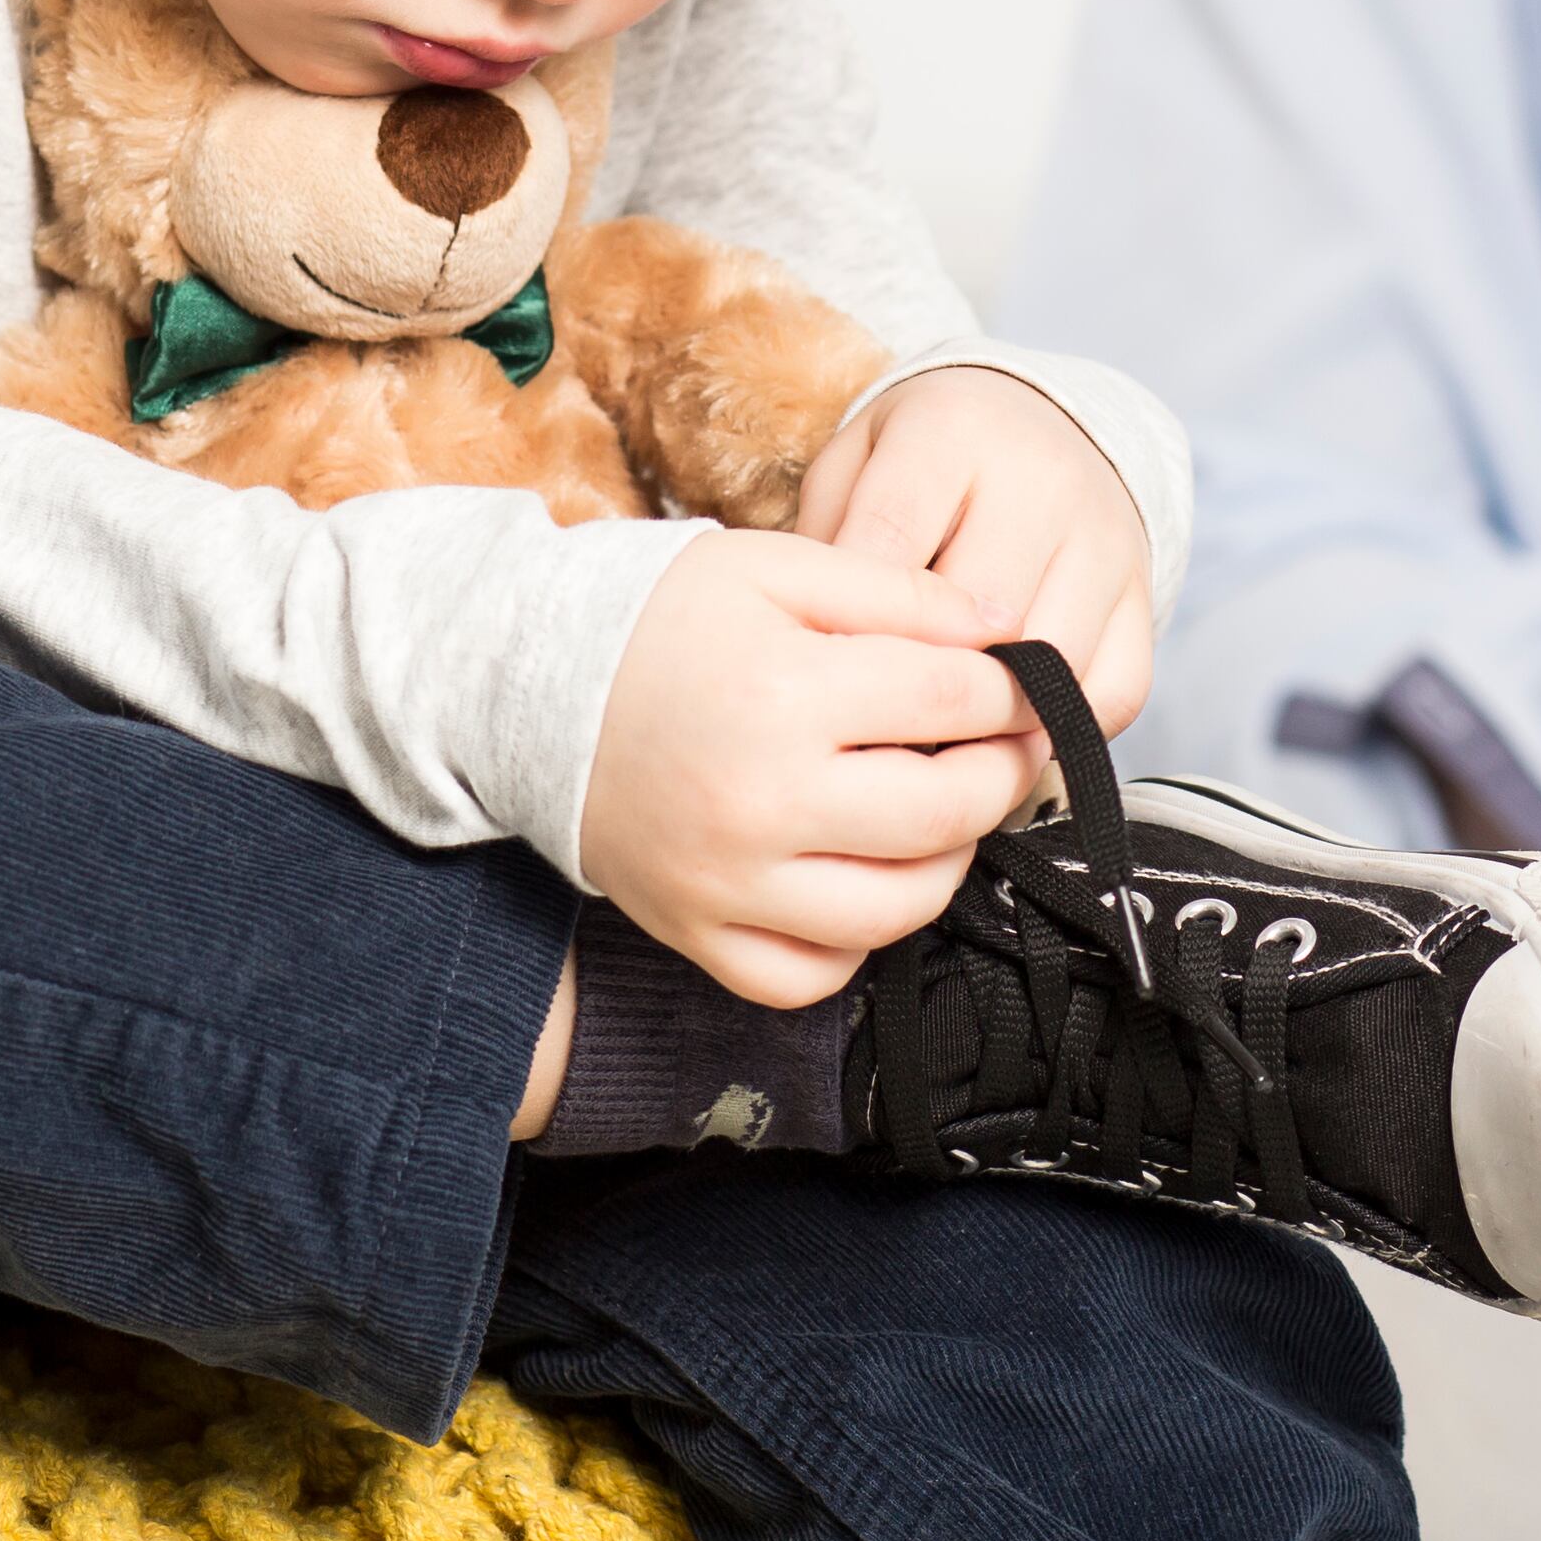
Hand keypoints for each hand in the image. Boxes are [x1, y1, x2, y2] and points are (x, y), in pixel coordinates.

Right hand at [581, 531, 1039, 1007]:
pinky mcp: (698, 934)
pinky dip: (856, 940)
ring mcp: (728, 884)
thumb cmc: (653, 617)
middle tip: (1004, 746)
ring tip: (939, 809)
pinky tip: (859, 877)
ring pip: (897, 909)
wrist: (524, 688)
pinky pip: (814, 974)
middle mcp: (761, 803)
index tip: (1015, 681)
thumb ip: (896, 592)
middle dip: (1000, 774)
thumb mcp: (774, 567)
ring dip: (947, 860)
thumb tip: (1001, 633)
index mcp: (785, 694)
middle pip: (944, 814)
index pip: (952, 703)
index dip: (1007, 689)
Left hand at [795, 365, 1154, 739]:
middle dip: (919, 677)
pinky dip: (1057, 729)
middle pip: (980, 613)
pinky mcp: (1143, 596)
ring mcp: (1105, 539)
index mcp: (951, 429)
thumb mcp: (853, 463)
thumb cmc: (918, 461)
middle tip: (868, 723)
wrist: (1036, 423)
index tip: (821, 672)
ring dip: (988, 716)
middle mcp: (1043, 478)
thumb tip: (821, 645)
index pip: (891, 540)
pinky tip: (1001, 731)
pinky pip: (1114, 692)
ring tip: (931, 739)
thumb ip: (825, 538)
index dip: (851, 621)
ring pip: (1052, 663)